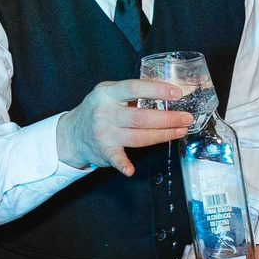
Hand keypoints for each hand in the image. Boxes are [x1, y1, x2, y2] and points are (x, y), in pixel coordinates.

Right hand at [59, 78, 191, 175]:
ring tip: (180, 131)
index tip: (176, 93)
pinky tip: (131, 170)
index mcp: (108, 93)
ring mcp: (104, 133)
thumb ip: (132, 92)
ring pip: (138, 137)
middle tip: (186, 118)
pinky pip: (115, 159)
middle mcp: (105, 112)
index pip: (134, 88)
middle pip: (141, 117)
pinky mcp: (103, 151)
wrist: (72, 133)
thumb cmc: (98, 110)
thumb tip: (166, 90)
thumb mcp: (109, 93)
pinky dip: (123, 165)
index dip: (157, 90)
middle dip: (168, 118)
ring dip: (162, 135)